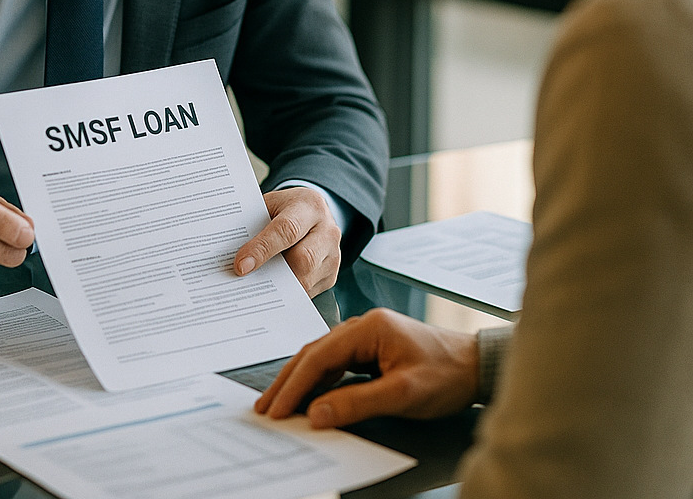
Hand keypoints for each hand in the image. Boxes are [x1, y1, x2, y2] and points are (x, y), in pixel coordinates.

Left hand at [233, 187, 340, 296]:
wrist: (311, 212)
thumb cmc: (284, 209)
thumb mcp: (270, 205)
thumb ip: (255, 225)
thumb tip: (233, 256)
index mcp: (309, 206)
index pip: (287, 230)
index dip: (262, 249)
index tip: (241, 265)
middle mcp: (328, 231)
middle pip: (304, 259)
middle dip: (273, 273)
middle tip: (246, 281)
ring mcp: (333, 255)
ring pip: (307, 280)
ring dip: (279, 286)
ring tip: (254, 287)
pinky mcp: (331, 275)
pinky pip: (308, 292)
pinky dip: (286, 293)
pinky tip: (269, 291)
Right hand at [254, 307, 479, 427]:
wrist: (477, 366)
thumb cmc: (446, 376)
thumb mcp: (403, 393)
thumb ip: (357, 403)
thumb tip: (316, 414)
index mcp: (368, 328)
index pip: (319, 357)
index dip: (294, 384)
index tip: (276, 408)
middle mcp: (362, 327)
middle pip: (314, 354)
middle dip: (287, 382)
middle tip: (264, 408)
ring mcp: (366, 337)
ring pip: (322, 359)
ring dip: (299, 382)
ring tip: (278, 404)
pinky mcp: (371, 350)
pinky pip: (336, 365)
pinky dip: (318, 381)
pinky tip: (308, 396)